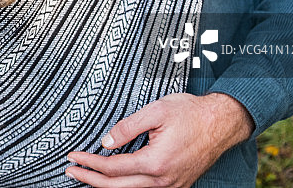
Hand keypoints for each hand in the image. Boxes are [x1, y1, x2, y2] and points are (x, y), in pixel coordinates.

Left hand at [66, 93, 253, 186]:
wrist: (222, 122)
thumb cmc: (190, 113)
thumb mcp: (155, 111)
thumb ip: (127, 127)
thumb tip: (105, 142)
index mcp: (155, 163)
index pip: (112, 168)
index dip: (89, 163)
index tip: (73, 156)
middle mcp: (163, 181)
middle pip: (117, 187)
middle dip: (90, 180)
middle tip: (70, 171)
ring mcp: (171, 186)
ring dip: (106, 186)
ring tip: (87, 177)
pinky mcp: (177, 185)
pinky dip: (125, 185)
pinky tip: (115, 179)